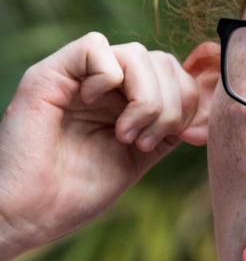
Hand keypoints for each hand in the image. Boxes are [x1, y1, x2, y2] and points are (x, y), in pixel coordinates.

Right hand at [0, 33, 216, 260]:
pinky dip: (108, 77)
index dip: (186, 100)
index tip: (176, 138)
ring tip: (126, 134)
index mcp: (122, 101)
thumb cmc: (75, 194)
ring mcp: (76, 77)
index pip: (172, 72)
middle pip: (161, 59)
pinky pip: (95, 46)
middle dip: (169, 103)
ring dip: (145, 98)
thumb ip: (164, 131)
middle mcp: (101, 85)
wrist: (31, 214)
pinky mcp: (50, 74)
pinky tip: (94, 106)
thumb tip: (199, 112)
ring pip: (136, 52)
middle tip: (144, 141)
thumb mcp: (136, 159)